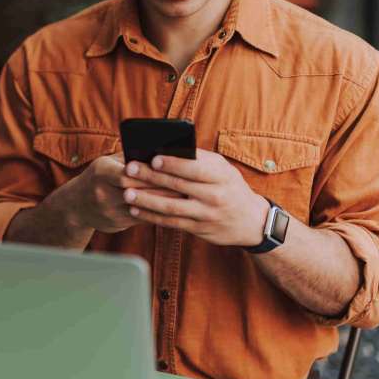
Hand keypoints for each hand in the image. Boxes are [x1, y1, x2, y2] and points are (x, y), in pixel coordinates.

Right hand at [51, 152, 181, 233]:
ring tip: (184, 198)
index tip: (171, 170)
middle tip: (186, 185)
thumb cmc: (98, 177)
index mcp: (101, 171)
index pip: (128, 173)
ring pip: (142, 207)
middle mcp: (102, 191)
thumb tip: (158, 150)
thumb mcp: (107, 162)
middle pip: (138, 191)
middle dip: (162, 188)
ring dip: (163, 202)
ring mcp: (108, 210)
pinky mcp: (115, 223)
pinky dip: (157, 213)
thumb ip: (128, 156)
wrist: (75, 206)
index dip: (150, 173)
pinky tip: (173, 209)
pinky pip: (141, 218)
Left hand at [122, 149, 270, 246]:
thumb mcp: (224, 169)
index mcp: (221, 176)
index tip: (153, 158)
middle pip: (178, 186)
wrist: (251, 221)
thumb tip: (168, 149)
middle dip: (151, 178)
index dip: (173, 164)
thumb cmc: (230, 187)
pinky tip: (136, 210)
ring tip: (127, 193)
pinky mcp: (199, 230)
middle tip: (129, 170)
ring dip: (146, 201)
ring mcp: (206, 215)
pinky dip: (151, 216)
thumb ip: (200, 160)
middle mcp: (215, 196)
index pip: (194, 168)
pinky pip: (171, 223)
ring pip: (171, 207)